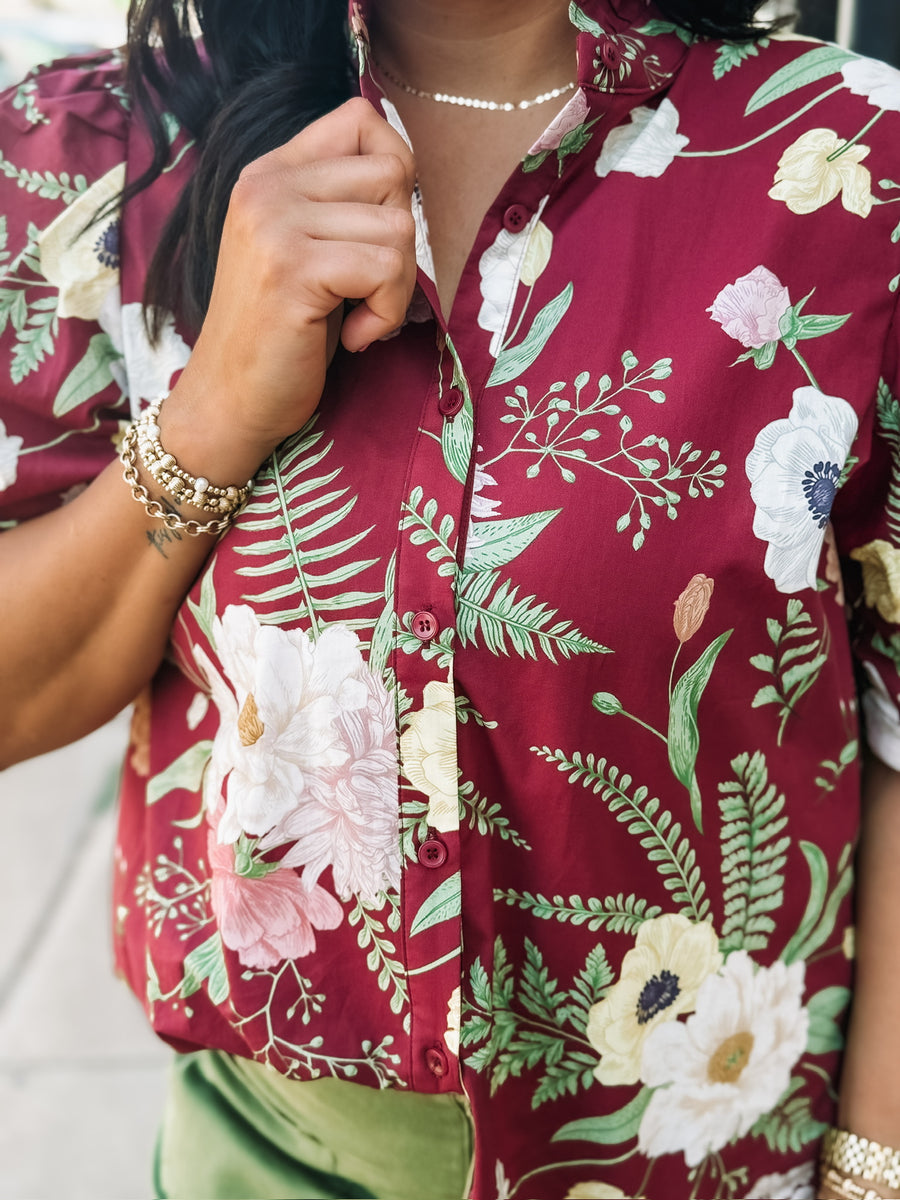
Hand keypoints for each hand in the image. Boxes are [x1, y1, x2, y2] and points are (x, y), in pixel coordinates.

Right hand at [166, 97, 416, 472]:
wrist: (231, 400)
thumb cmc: (282, 336)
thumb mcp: (308, 252)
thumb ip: (341, 204)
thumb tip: (408, 172)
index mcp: (270, 173)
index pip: (360, 119)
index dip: (394, 170)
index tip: (378, 230)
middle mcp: (267, 186)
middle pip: (393, 174)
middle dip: (402, 242)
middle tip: (369, 289)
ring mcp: (275, 223)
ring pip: (399, 227)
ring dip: (397, 287)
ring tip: (359, 317)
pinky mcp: (292, 269)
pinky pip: (386, 270)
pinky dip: (387, 314)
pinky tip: (355, 336)